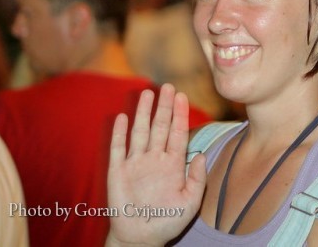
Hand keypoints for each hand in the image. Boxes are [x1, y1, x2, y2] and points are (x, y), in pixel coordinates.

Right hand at [107, 84, 206, 245]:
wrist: (141, 238)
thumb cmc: (167, 222)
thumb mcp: (190, 203)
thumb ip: (197, 179)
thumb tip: (200, 155)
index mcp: (173, 165)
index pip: (178, 133)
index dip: (180, 114)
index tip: (182, 96)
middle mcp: (155, 159)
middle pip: (160, 127)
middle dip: (164, 107)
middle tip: (168, 86)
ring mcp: (136, 164)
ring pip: (140, 132)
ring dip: (143, 113)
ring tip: (147, 93)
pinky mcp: (118, 172)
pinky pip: (118, 149)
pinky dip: (120, 133)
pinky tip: (123, 117)